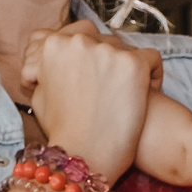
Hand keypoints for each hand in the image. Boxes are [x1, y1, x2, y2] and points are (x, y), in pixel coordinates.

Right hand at [23, 21, 153, 182]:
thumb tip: (51, 62)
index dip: (78, 55)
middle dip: (102, 58)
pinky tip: (145, 92)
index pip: (69, 34)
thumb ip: (46, 68)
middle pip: (98, 38)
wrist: (83, 157)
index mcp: (53, 45)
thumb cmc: (63, 132)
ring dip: (124, 66)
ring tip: (123, 93)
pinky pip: (151, 58)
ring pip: (124, 47)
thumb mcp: (40, 94)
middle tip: (105, 84)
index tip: (82, 74)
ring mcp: (107, 51)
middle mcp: (79, 41)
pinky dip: (151, 74)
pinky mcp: (133, 64)